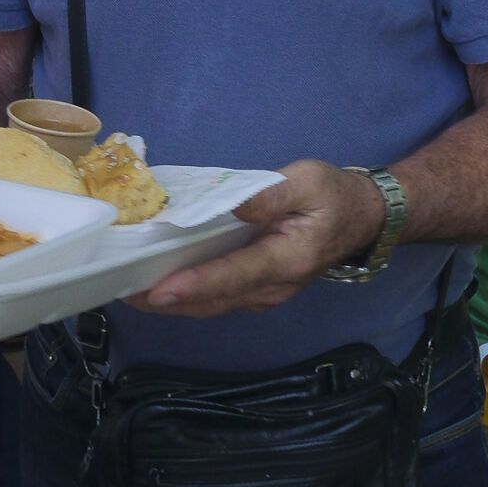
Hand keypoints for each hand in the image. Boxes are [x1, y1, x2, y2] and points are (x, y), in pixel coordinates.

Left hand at [128, 160, 383, 318]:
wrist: (364, 217)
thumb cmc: (334, 195)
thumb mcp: (307, 181)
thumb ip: (270, 194)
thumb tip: (233, 203)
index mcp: (286, 259)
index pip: (233, 276)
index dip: (194, 284)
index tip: (158, 290)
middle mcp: (274, 286)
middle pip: (215, 300)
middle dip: (169, 301)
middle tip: (123, 292)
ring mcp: (266, 292)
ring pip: (214, 304)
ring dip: (174, 303)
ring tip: (131, 292)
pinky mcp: (259, 288)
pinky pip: (220, 298)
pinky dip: (189, 295)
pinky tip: (162, 285)